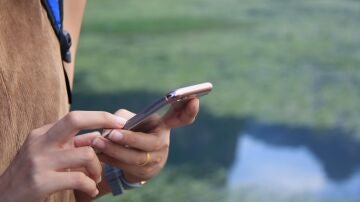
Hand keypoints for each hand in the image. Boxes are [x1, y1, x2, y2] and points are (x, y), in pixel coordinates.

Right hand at [0, 111, 124, 201]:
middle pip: (75, 120)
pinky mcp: (41, 182)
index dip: (100, 116)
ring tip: (95, 178)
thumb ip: (70, 145)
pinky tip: (90, 191)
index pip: (75, 117)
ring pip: (85, 154)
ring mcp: (39, 161)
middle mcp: (40, 142)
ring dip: (98, 168)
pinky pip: (78, 179)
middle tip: (119, 133)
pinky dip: (90, 186)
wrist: (4, 197)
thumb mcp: (47, 154)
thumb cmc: (32, 175)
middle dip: (102, 121)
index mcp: (42, 133)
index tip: (120, 121)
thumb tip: (98, 137)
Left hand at [90, 98, 198, 182]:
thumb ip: (123, 118)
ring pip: (134, 157)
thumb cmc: (132, 132)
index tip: (194, 98)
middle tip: (112, 134)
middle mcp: (162, 143)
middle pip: (149, 143)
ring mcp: (155, 160)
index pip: (181, 118)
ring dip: (114, 150)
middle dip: (129, 139)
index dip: (189, 110)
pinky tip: (99, 153)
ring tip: (97, 143)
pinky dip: (110, 159)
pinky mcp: (145, 174)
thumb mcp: (131, 120)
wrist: (131, 160)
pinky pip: (126, 167)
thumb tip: (114, 126)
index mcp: (163, 126)